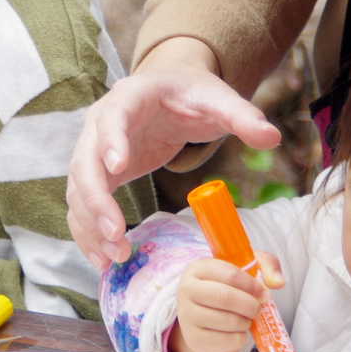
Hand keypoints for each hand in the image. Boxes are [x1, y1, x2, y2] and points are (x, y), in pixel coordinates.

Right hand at [67, 37, 281, 266]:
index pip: (113, 117)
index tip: (119, 168)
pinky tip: (102, 258)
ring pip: (78, 189)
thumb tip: (272, 136)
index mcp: (132, 96)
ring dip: (90, 225)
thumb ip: (244, 117)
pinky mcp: (99, 174)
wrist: (173, 92)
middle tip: (115, 234)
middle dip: (96, 201)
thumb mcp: (220, 101)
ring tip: (112, 257)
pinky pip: (83, 205)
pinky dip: (88, 232)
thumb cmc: (194, 95)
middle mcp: (101, 121)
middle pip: (85, 161)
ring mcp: (94, 149)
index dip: (111, 141)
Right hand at [169, 253, 285, 351]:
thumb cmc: (227, 289)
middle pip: (226, 297)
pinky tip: (236, 333)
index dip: (252, 285)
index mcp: (198, 269)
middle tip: (257, 310)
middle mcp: (186, 290)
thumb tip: (278, 282)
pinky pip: (227, 342)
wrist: (203, 317)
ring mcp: (187, 316)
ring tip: (244, 320)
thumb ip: (267, 267)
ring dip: (245, 323)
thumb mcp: (246, 270)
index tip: (263, 293)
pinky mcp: (193, 339)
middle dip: (250, 305)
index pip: (230, 274)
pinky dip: (239, 339)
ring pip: (228, 321)